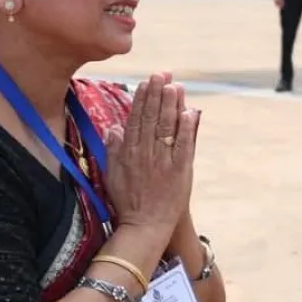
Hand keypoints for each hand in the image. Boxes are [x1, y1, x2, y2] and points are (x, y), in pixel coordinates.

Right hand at [105, 72, 200, 234]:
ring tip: (175, 86)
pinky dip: (187, 128)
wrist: (145, 227)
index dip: (141, 99)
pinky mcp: (180, 171)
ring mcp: (163, 161)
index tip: (146, 82)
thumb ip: (113, 150)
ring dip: (171, 105)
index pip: (135, 119)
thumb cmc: (128, 202)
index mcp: (128, 153)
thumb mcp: (112, 174)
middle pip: (151, 118)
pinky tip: (190, 112)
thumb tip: (113, 128)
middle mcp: (145, 153)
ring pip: (167, 128)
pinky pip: (184, 145)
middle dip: (157, 94)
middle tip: (162, 74)